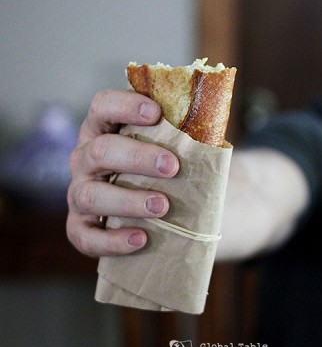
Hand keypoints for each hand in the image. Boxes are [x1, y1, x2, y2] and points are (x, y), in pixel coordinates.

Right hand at [66, 90, 179, 256]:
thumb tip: (215, 113)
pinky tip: (141, 239)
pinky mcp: (80, 227)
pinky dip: (112, 240)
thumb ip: (186, 130)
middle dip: (137, 158)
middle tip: (172, 167)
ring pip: (90, 195)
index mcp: (104, 128)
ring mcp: (79, 193)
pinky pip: (86, 236)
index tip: (156, 113)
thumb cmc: (166, 167)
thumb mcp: (173, 145)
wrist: (160, 208)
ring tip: (163, 206)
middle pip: (100, 151)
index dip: (125, 106)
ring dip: (127, 201)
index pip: (103, 106)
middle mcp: (85, 158)